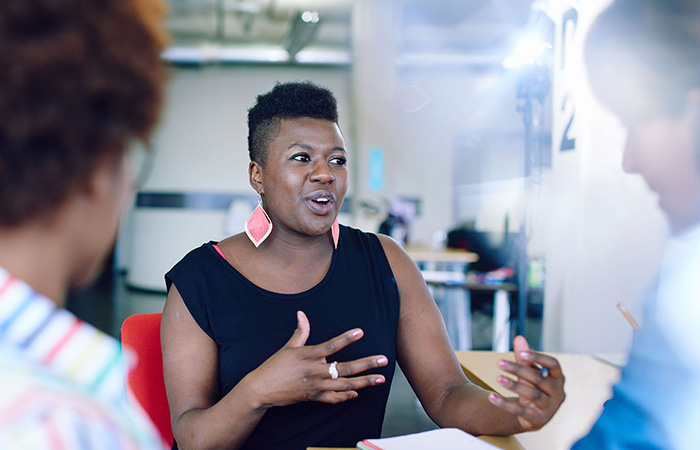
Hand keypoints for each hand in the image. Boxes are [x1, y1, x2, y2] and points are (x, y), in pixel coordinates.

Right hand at [243, 310, 388, 408]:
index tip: (361, 332)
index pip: (332, 345)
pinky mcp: (314, 397)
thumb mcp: (288, 347)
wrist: (262, 389)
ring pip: (345, 385)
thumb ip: (300, 331)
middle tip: (384, 360)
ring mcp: (316, 386)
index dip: (346, 338)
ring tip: (380, 379)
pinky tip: (358, 392)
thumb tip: (301, 313)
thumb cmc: (275, 366)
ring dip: (364, 382)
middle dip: (367, 364)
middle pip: (346, 368)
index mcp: (309, 355)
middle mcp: (315, 371)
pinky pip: (334, 398)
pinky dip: (346, 396)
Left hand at [487, 336, 564, 430]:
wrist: (534, 415)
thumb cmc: (534, 386)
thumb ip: (524, 357)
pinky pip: (520, 411)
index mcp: (558, 378)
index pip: (553, 364)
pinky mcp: (537, 420)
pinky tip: (491, 396)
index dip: (538, 357)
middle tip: (500, 362)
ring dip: (514, 385)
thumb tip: (519, 338)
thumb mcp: (529, 371)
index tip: (521, 353)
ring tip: (498, 378)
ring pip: (532, 395)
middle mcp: (558, 393)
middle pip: (539, 379)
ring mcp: (549, 408)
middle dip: (519, 370)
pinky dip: (505, 404)